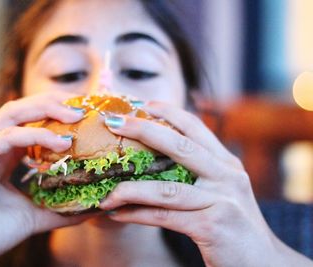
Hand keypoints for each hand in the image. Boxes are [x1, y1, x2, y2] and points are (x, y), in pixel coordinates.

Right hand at [0, 92, 93, 266]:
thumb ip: (59, 208)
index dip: (55, 113)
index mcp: (2, 153)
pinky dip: (35, 135)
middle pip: (23, 109)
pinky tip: (60, 143)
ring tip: (75, 115)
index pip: (29, 121)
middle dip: (54, 103)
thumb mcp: (34, 214)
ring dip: (46, 110)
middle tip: (83, 108)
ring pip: (13, 113)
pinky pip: (8, 137)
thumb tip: (90, 208)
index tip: (84, 116)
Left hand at [99, 101, 282, 266]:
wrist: (262, 262)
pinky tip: (117, 214)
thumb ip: (200, 174)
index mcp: (227, 164)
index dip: (169, 112)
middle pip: (180, 146)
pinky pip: (164, 216)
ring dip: (129, 189)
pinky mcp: (212, 225)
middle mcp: (227, 176)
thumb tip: (157, 163)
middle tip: (114, 122)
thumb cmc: (233, 225)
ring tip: (106, 193)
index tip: (144, 104)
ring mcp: (221, 199)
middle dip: (143, 130)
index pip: (196, 128)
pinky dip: (136, 215)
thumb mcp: (223, 192)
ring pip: (165, 188)